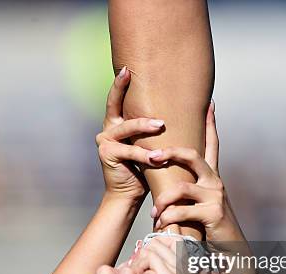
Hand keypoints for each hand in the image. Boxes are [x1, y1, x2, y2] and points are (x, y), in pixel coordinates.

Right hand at [97, 67, 165, 202]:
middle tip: (140, 82)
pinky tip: (156, 157)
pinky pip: (129, 151)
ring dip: (144, 126)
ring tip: (160, 125)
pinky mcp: (106, 154)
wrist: (129, 194)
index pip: (118, 98)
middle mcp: (107, 128)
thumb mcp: (150, 143)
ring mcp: (104, 140)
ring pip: (127, 128)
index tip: (127, 68)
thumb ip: (154, 128)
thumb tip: (181, 106)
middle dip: (127, 94)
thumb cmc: (145, 167)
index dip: (120, 83)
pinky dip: (144, 155)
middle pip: (116, 106)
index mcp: (116, 122)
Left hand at [148, 102, 243, 240]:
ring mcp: (216, 197)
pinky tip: (162, 226)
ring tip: (154, 213)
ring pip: (181, 188)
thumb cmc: (210, 225)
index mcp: (212, 176)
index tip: (209, 104)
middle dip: (169, 153)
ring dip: (162, 201)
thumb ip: (189, 188)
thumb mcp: (201, 202)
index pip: (212, 145)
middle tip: (151, 156)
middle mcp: (216, 182)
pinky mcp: (213, 214)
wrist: (231, 250)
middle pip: (192, 156)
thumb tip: (169, 178)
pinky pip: (181, 211)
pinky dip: (168, 219)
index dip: (211, 124)